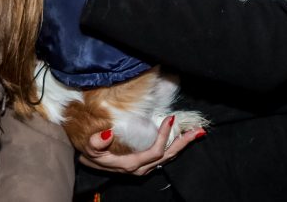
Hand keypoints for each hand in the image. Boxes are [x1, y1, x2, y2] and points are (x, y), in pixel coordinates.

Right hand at [78, 117, 205, 175]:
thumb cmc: (91, 154)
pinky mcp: (145, 164)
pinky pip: (164, 156)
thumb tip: (108, 133)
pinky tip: (179, 138)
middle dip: (184, 143)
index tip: (170, 119)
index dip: (165, 136)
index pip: (155, 151)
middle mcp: (142, 168)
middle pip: (168, 156)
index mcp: (132, 164)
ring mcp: (144, 167)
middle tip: (198, 130)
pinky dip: (174, 147)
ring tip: (194, 133)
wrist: (88, 163)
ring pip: (168, 157)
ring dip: (182, 145)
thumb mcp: (89, 148)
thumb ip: (96, 142)